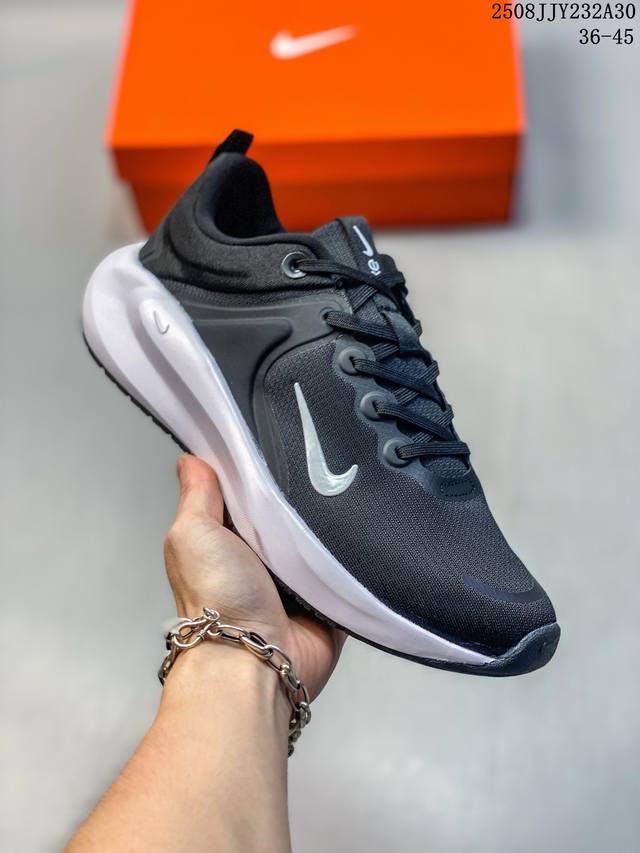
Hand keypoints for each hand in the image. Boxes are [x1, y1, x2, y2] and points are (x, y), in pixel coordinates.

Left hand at [163, 454, 344, 699]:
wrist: (255, 662)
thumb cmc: (217, 599)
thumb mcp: (194, 535)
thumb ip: (197, 497)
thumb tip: (190, 459)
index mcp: (226, 541)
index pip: (246, 494)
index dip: (258, 469)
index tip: (280, 438)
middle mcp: (260, 560)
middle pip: (286, 514)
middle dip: (300, 495)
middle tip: (323, 462)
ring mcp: (296, 581)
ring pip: (319, 539)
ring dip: (329, 524)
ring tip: (349, 487)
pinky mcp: (328, 600)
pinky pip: (345, 568)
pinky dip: (352, 554)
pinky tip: (365, 526)